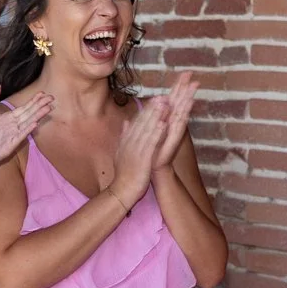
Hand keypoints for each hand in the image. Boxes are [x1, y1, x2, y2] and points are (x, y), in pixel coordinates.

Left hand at [0, 85, 54, 176]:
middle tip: (52, 98)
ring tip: (47, 108)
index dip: (33, 101)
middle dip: (39, 106)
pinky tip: (34, 124)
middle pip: (28, 114)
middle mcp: (11, 127)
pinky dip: (27, 130)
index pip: (23, 108)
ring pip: (27, 124)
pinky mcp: (9, 146)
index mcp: (5, 119)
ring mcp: (11, 136)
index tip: (43, 93)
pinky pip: (20, 137)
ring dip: (37, 116)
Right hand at [110, 91, 180, 206]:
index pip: (137, 121)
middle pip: (142, 122)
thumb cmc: (124, 173)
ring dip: (156, 116)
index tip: (156, 98)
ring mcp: (135, 150)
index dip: (147, 109)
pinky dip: (156, 133)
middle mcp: (130, 142)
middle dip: (153, 108)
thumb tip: (126, 122)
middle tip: (163, 96)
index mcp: (127, 140)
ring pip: (147, 129)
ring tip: (165, 105)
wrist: (121, 191)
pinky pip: (150, 144)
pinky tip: (164, 124)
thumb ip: (124, 136)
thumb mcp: (121, 152)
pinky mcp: (142, 159)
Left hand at [149, 73, 199, 174]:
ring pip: (182, 109)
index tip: (183, 73)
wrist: (153, 167)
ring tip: (194, 84)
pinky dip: (184, 113)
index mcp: (165, 119)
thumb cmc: (150, 150)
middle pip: (179, 101)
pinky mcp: (175, 138)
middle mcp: (172, 122)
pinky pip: (180, 123)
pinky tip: (189, 103)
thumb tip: (146, 108)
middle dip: (184, 87)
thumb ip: (147, 119)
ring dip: (188, 97)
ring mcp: (175, 129)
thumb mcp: (145, 131)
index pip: (171, 99)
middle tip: (190, 72)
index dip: (177, 86)